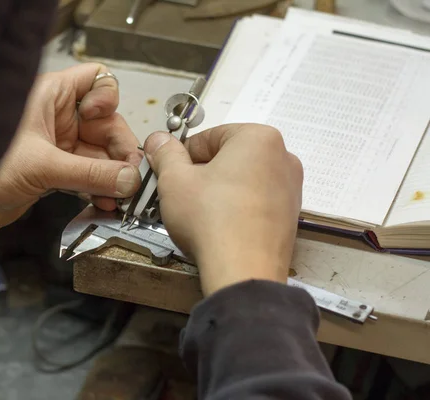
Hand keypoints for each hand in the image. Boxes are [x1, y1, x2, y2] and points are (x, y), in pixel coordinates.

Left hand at [0, 63, 141, 232]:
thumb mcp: (42, 166)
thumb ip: (91, 173)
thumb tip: (128, 179)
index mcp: (51, 97)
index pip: (96, 81)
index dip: (108, 99)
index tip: (106, 122)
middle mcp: (57, 118)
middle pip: (107, 125)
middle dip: (120, 150)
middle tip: (129, 174)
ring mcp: (57, 146)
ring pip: (100, 154)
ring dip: (113, 175)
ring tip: (121, 194)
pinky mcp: (55, 172)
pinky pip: (89, 176)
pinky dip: (100, 188)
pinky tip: (106, 202)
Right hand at [143, 124, 302, 295]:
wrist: (243, 270)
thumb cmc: (210, 218)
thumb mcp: (175, 180)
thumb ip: (165, 153)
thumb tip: (158, 140)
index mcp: (259, 137)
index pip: (209, 137)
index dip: (183, 156)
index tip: (169, 172)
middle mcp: (283, 157)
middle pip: (229, 158)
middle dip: (203, 173)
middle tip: (182, 194)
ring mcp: (291, 189)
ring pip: (243, 181)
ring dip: (219, 191)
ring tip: (200, 213)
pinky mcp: (290, 217)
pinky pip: (256, 203)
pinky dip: (236, 209)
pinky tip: (219, 227)